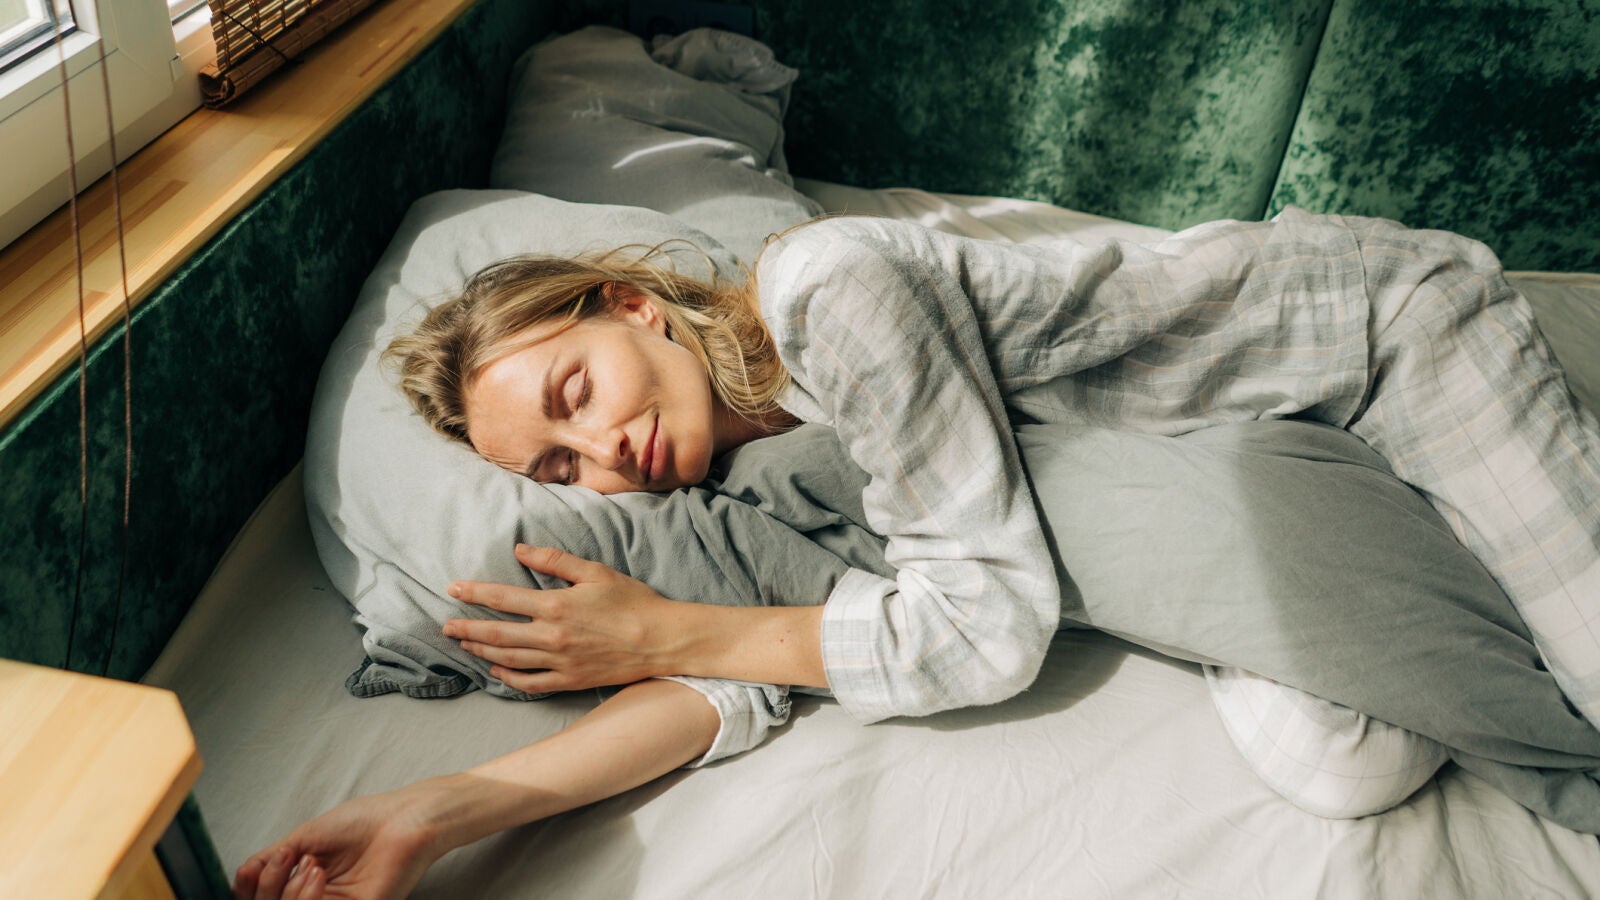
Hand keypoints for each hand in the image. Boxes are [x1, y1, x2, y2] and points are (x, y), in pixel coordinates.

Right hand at [231, 785, 444, 899]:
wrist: (404, 818)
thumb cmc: (365, 820)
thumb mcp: (307, 836)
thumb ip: (272, 858)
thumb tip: (242, 873)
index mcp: (307, 883)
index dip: (250, 890)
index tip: (258, 866)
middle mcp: (320, 899)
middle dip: (268, 887)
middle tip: (288, 858)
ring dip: (287, 892)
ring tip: (310, 864)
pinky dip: (304, 898)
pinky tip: (316, 874)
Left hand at [444, 544, 678, 693]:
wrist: (661, 640)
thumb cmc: (632, 601)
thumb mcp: (595, 572)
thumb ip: (554, 561)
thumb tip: (520, 550)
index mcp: (556, 605)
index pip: (503, 598)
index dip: (474, 593)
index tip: (453, 589)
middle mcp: (552, 637)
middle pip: (497, 633)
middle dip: (467, 627)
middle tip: (446, 625)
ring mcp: (559, 662)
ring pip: (508, 659)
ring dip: (482, 650)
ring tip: (464, 644)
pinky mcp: (570, 680)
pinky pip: (530, 684)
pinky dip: (509, 678)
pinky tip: (496, 670)